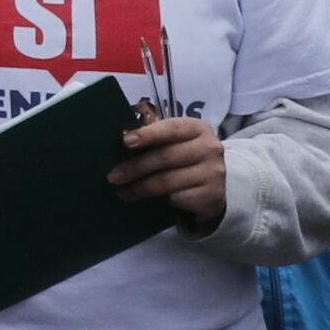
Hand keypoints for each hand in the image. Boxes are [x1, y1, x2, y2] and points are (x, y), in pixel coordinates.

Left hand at [112, 111, 227, 233]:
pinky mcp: (212, 196)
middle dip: (135, 167)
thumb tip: (124, 138)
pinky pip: (177, 198)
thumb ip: (155, 136)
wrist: (216, 185)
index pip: (171, 128)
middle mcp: (210, 148)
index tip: (125, 142)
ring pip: (168, 181)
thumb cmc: (186, 157)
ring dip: (141, 188)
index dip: (148, 134)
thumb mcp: (177, 141)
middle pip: (165, 157)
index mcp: (198, 128)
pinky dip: (161, 200)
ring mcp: (213, 173)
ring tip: (123, 192)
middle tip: (113, 177)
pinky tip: (151, 201)